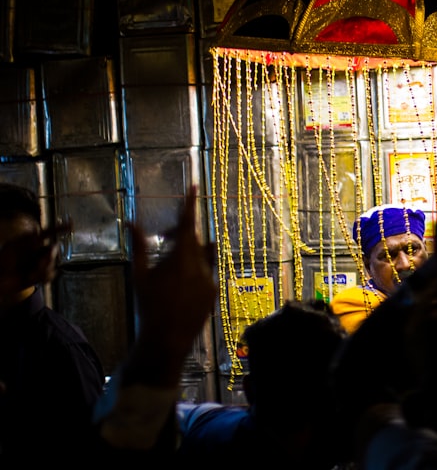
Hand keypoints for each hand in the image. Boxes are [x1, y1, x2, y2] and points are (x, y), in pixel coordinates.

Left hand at [0, 221, 68, 297]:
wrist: (0, 279)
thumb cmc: (3, 261)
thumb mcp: (14, 246)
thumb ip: (28, 239)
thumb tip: (38, 230)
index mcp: (33, 242)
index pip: (49, 232)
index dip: (60, 228)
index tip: (71, 225)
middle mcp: (39, 250)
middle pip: (54, 251)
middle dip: (48, 259)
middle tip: (38, 264)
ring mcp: (41, 263)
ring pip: (53, 264)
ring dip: (42, 270)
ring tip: (29, 274)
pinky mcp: (42, 274)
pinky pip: (51, 274)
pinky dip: (43, 277)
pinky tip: (32, 278)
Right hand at [124, 186, 216, 386]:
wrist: (167, 338)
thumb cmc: (148, 305)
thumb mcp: (139, 275)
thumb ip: (139, 247)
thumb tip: (131, 223)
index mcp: (180, 258)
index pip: (186, 223)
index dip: (190, 204)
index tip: (195, 186)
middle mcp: (200, 265)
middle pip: (193, 238)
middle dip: (179, 233)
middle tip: (163, 236)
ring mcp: (210, 278)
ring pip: (202, 254)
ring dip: (189, 250)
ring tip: (171, 261)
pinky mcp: (215, 290)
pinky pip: (207, 270)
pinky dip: (195, 268)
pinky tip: (179, 283)